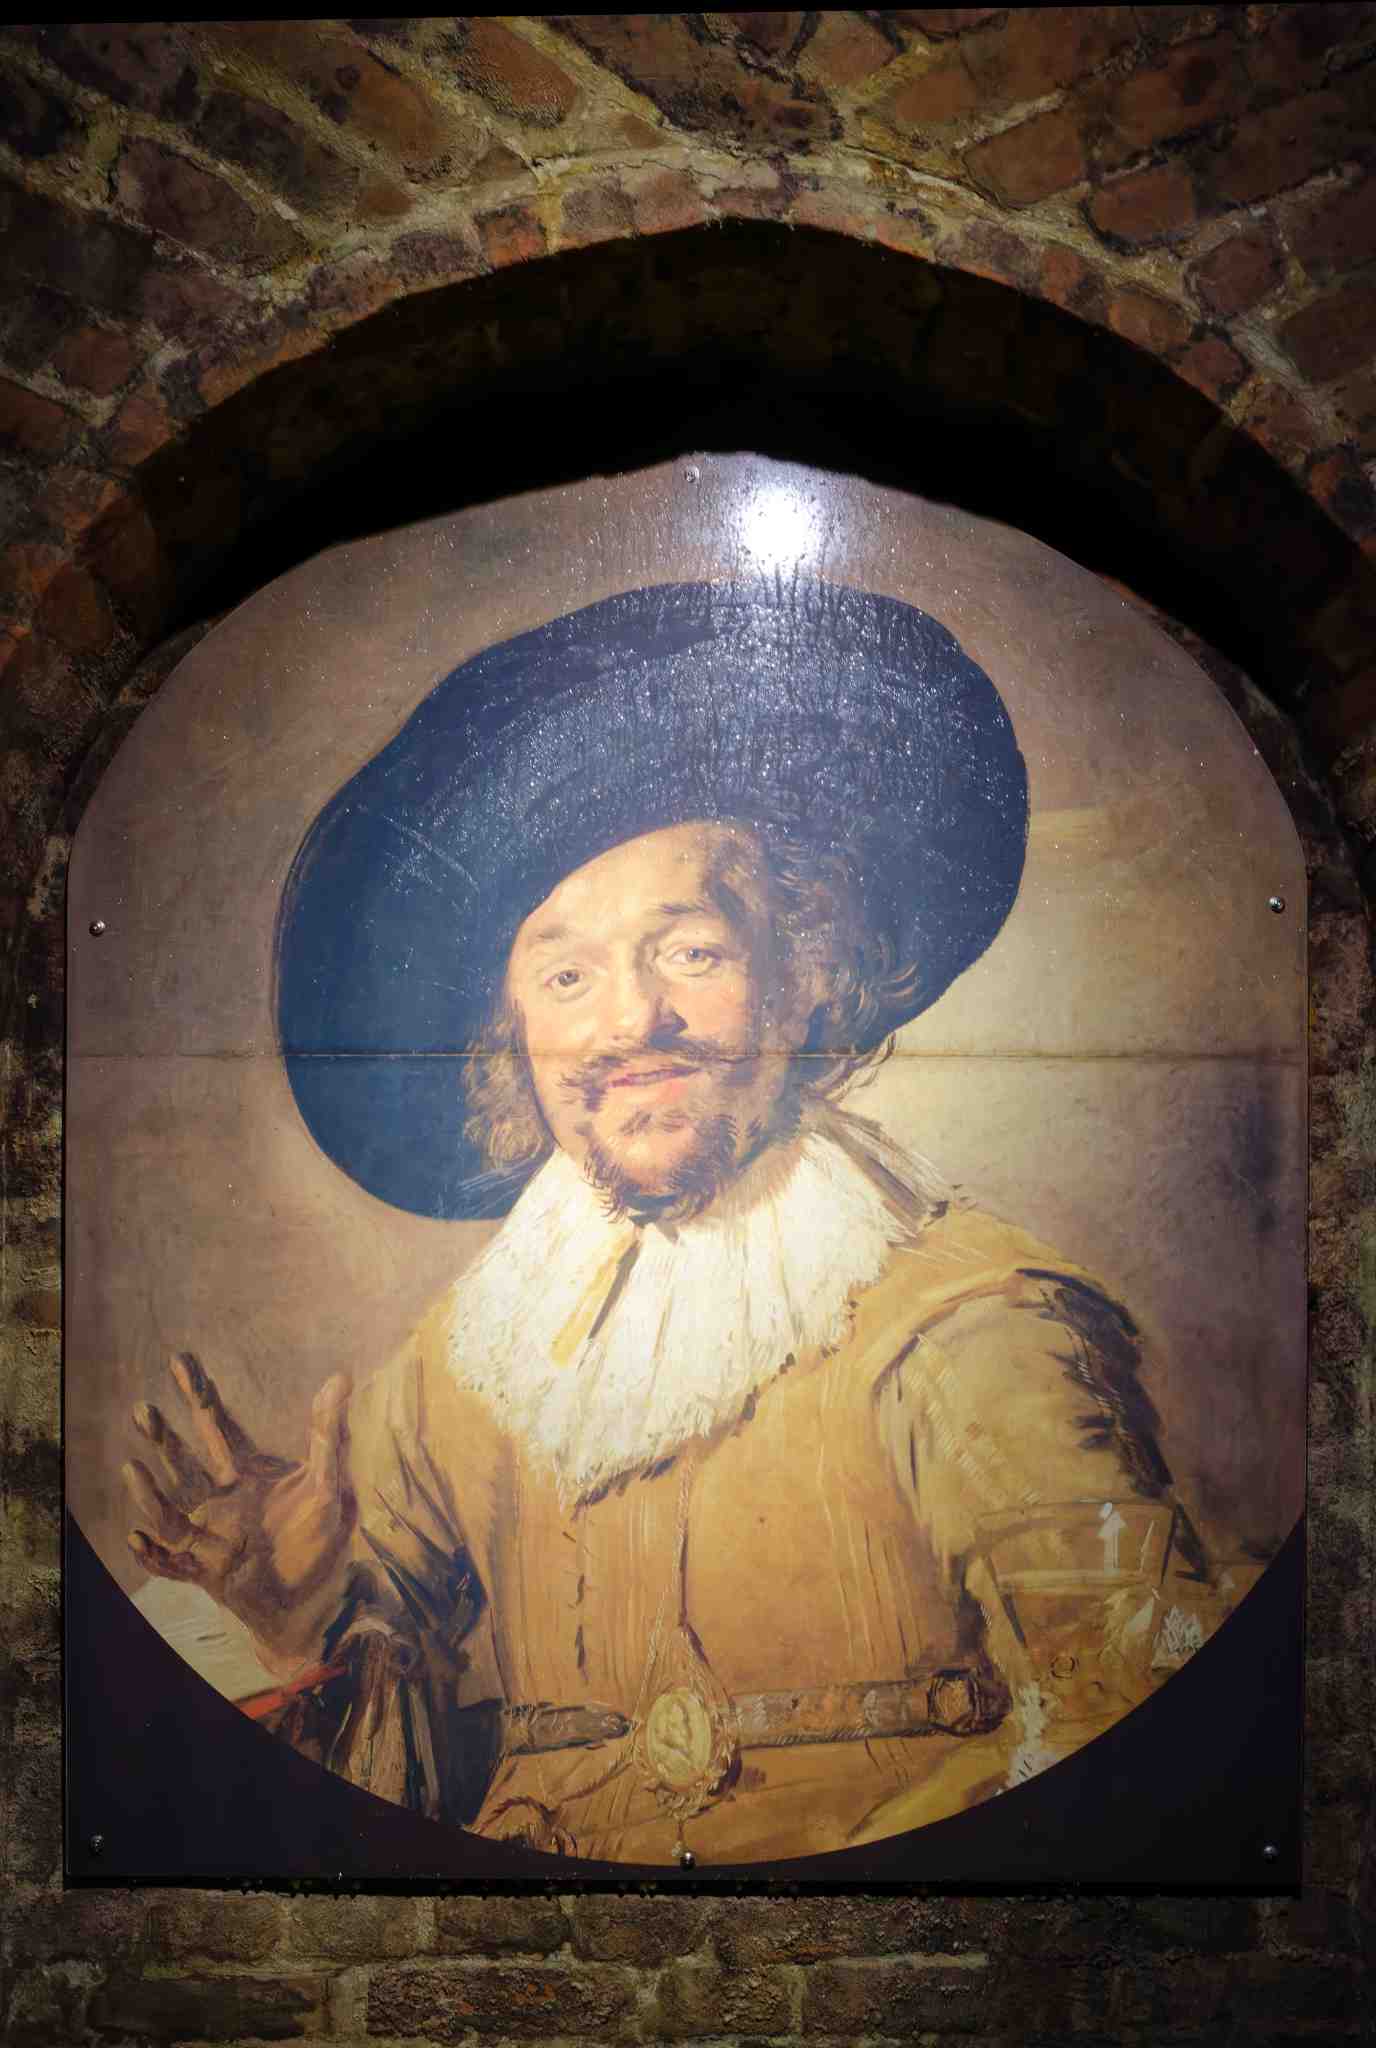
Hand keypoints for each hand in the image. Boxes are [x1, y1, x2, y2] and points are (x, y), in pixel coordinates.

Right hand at [124, 1352, 354, 1671]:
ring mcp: (211, 1536)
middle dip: (164, 1436)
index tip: (180, 1359)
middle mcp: (222, 1498)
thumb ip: (330, 1434)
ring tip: (133, 1469)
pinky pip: (174, 1564)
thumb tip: (341, 1376)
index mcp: (248, 1471)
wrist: (319, 1601)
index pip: (218, 1425)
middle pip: (186, 1461)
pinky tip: (137, 1539)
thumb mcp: (331, 1483)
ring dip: (151, 1493)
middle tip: (143, 1409)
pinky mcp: (209, 1573)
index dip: (199, 1393)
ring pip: (171, 1511)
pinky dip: (154, 1556)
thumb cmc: (324, 1538)